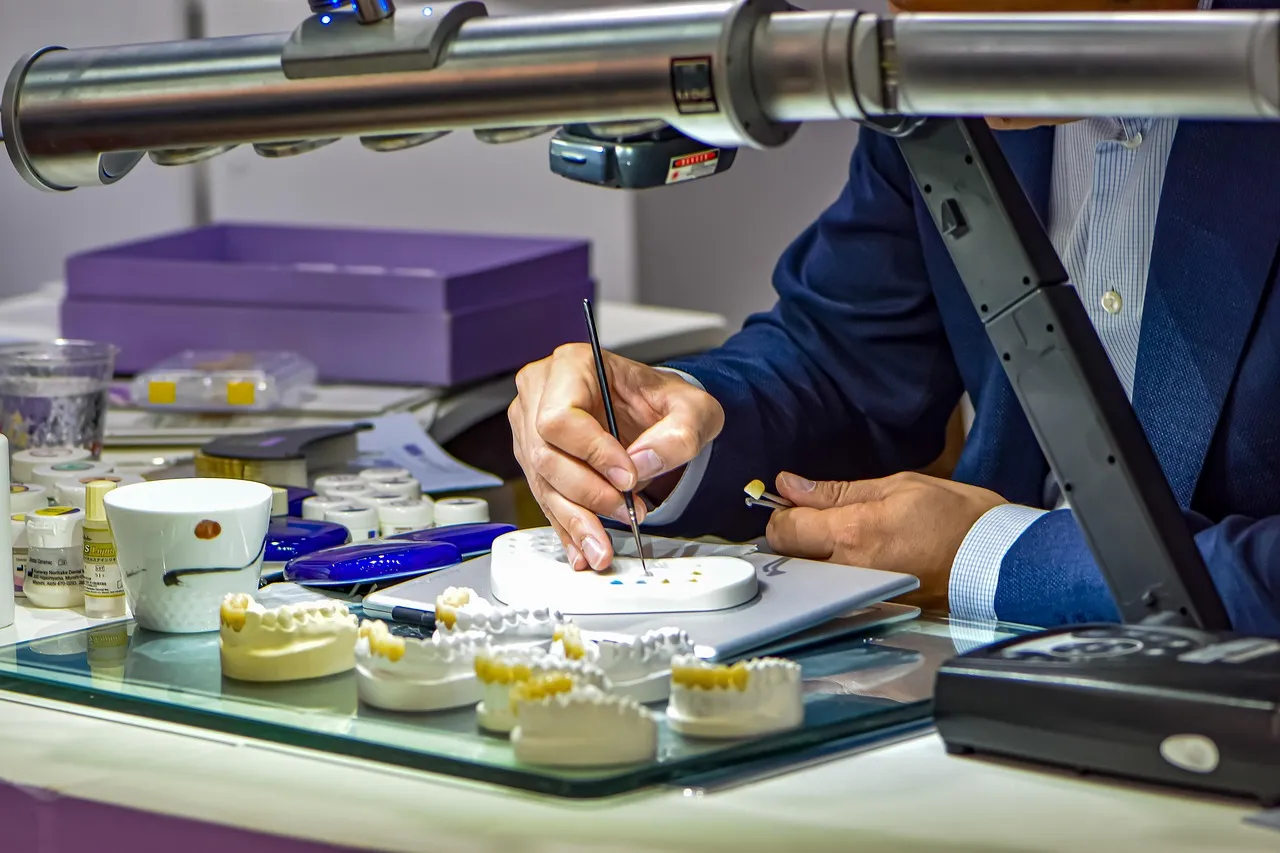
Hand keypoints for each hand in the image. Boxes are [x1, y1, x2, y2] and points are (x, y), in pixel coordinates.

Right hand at [509, 344, 723, 571]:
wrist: (654, 415)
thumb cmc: (663, 402)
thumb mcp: (693, 409)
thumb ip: (680, 433)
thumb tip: (644, 463)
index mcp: (572, 365)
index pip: (560, 416)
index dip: (592, 453)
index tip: (627, 477)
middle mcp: (541, 393)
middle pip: (546, 454)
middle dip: (588, 493)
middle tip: (627, 512)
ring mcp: (531, 428)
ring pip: (542, 483)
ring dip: (577, 519)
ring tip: (604, 547)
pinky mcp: (534, 460)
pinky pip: (545, 500)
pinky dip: (567, 528)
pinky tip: (584, 549)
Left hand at [765, 471, 1005, 609]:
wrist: (997, 561)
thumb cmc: (956, 516)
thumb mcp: (896, 486)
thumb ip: (837, 491)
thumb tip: (791, 485)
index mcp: (852, 532)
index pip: (785, 529)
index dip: (782, 513)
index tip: (794, 503)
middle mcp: (850, 568)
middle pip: (791, 557)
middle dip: (793, 537)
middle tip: (816, 519)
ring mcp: (861, 592)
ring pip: (812, 575)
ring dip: (814, 556)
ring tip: (842, 538)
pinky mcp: (875, 606)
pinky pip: (837, 588)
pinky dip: (836, 573)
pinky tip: (858, 558)